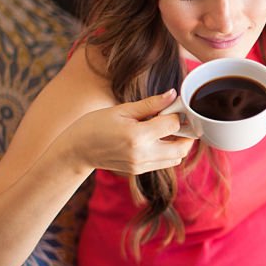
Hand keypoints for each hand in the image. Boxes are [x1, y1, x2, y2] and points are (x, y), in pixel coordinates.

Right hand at [61, 89, 195, 173]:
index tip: (174, 106)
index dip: (177, 113)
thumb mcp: (122, 110)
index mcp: (137, 136)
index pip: (173, 124)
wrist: (77, 150)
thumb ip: (150, 104)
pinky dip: (168, 152)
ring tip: (169, 129)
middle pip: (182, 148)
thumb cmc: (95, 125)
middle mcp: (142, 154)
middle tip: (181, 120)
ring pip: (176, 159)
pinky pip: (164, 163)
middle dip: (187, 133)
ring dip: (180, 144)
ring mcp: (141, 166)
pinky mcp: (139, 171)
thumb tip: (172, 94)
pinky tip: (159, 139)